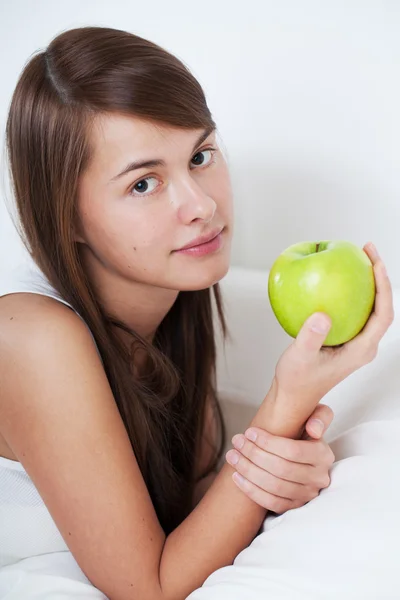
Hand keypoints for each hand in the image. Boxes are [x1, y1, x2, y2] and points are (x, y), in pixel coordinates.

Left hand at [225, 404, 334, 512]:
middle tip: (236, 441)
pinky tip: (236, 476)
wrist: (303, 456)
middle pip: (281, 469)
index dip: (268, 442)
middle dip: (253, 454)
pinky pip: (271, 503)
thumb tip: (314, 429)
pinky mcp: (295, 507)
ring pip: (274, 487)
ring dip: (248, 471)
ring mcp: (308, 495)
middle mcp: (319, 478)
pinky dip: (251, 490)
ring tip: (232, 456)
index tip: (249, 432)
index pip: (293, 451)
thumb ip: (320, 416)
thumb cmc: (305, 433)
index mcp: (323, 455)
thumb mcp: (317, 418)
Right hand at [269, 242, 393, 436]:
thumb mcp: (300, 358)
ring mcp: (356, 342)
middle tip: (367, 249)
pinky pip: (355, 310)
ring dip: (367, 281)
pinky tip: (336, 277)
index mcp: (361, 350)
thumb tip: (322, 315)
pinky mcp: (346, 339)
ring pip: (370, 306)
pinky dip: (351, 291)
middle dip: (380, 276)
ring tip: (357, 257)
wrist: (294, 395)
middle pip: (382, 306)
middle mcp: (364, 345)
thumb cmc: (297, 380)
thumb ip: (310, 338)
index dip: (384, 287)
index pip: (384, 315)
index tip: (375, 263)